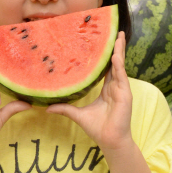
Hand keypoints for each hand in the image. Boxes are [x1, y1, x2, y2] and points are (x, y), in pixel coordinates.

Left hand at [46, 32, 132, 152]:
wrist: (109, 141)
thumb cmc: (97, 128)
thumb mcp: (77, 115)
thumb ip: (64, 108)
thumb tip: (46, 107)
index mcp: (106, 89)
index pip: (105, 68)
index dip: (104, 56)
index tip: (100, 42)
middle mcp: (114, 87)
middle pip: (114, 63)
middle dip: (115, 47)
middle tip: (115, 31)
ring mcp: (121, 90)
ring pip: (120, 66)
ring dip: (120, 51)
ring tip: (119, 36)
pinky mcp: (125, 95)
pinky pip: (121, 77)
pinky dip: (118, 65)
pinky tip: (115, 55)